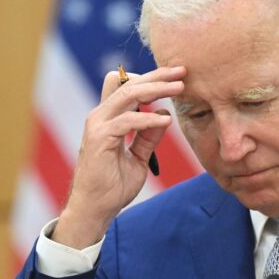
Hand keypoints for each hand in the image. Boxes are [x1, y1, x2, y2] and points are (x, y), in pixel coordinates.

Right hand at [52, 66, 185, 248]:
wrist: (97, 207)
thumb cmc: (114, 184)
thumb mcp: (139, 157)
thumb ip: (148, 137)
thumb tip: (164, 115)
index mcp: (108, 118)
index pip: (127, 86)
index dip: (151, 79)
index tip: (177, 77)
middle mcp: (101, 116)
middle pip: (129, 83)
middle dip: (158, 76)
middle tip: (182, 71)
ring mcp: (98, 125)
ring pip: (128, 95)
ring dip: (157, 90)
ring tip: (179, 89)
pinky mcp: (99, 138)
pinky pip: (128, 121)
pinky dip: (148, 119)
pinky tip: (166, 121)